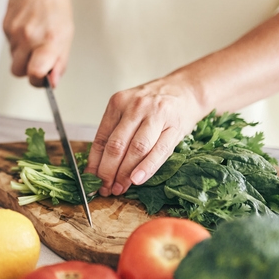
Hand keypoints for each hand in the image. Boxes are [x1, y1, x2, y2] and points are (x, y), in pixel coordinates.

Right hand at [4, 0, 73, 86]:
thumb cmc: (55, 7)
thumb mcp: (66, 35)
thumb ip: (59, 62)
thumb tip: (53, 82)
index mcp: (49, 41)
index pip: (36, 73)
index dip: (38, 81)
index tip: (43, 78)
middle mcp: (30, 37)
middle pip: (19, 72)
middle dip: (27, 70)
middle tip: (38, 60)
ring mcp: (15, 32)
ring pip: (14, 59)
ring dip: (23, 55)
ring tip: (34, 38)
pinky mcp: (5, 27)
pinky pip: (10, 46)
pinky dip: (18, 42)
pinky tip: (27, 28)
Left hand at [85, 77, 204, 196]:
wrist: (186, 89)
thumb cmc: (154, 104)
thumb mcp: (128, 110)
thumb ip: (115, 132)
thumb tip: (99, 166)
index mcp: (118, 103)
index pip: (101, 138)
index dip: (95, 163)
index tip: (92, 180)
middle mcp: (135, 107)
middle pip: (117, 145)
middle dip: (108, 172)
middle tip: (105, 188)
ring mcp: (156, 115)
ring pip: (136, 149)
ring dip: (125, 173)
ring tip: (119, 188)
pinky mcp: (175, 126)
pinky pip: (159, 151)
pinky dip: (147, 168)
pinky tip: (137, 179)